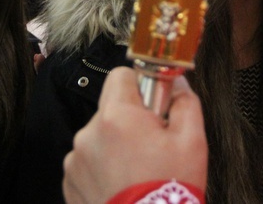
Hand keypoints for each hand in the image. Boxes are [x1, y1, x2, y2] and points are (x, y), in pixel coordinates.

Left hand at [63, 68, 207, 203]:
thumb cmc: (168, 187)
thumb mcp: (192, 139)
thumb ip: (185, 101)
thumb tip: (177, 84)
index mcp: (116, 116)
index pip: (121, 75)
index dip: (141, 85)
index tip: (154, 105)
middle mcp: (89, 133)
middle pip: (112, 109)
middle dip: (131, 120)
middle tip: (152, 144)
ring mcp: (76, 160)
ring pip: (100, 136)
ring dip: (116, 145)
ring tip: (138, 169)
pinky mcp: (71, 181)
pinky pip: (89, 162)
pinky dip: (104, 168)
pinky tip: (123, 183)